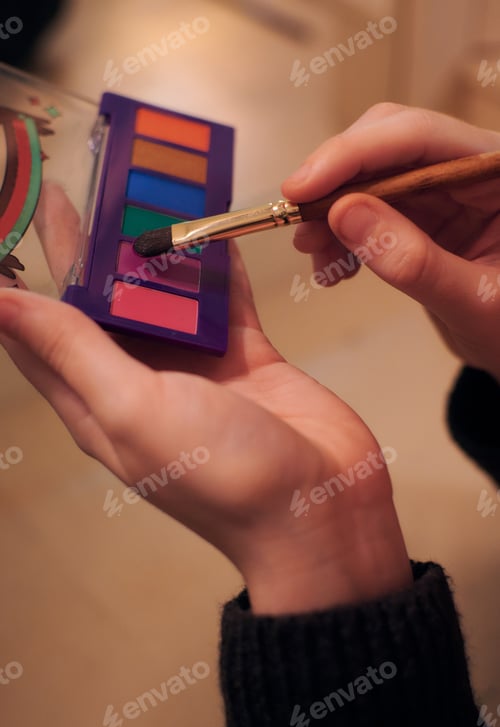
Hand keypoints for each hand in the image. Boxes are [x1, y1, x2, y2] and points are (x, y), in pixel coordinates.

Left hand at [0, 183, 410, 613]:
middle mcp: (139, 381)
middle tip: (81, 187)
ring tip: (146, 190)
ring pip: (165, 294)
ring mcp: (195, 366)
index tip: (12, 220)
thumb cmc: (221, 472)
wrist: (320, 507)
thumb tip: (1, 304)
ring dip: (155, 248)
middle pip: (102, 304)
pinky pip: (223, 299)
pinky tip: (212, 223)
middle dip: (87, 248)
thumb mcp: (132, 409)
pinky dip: (217, 263)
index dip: (19, 282)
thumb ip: (72, 351)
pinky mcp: (244, 356)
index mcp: (97, 400)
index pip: (39, 334)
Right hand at [282, 103, 499, 382]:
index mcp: (499, 171)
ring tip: (314, 255)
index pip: (420, 136)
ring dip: (331, 210)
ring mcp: (443, 187)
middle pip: (387, 141)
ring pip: (369, 173)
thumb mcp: (474, 302)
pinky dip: (341, 234)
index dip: (353, 154)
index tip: (300, 189)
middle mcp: (470, 166)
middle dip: (335, 180)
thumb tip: (343, 214)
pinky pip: (367, 207)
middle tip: (297, 221)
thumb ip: (415, 262)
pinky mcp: (422, 211)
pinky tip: (334, 268)